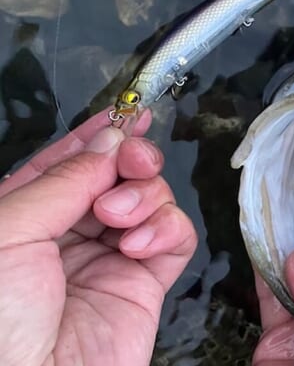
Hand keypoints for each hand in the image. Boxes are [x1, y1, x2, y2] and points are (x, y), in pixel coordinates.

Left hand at [0, 109, 196, 365]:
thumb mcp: (8, 230)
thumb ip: (64, 178)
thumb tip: (109, 141)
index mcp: (25, 216)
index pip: (68, 162)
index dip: (98, 133)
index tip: (130, 110)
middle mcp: (68, 234)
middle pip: (115, 175)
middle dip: (131, 158)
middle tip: (133, 159)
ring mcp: (110, 258)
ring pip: (150, 198)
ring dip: (144, 195)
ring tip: (118, 216)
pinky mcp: (146, 284)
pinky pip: (175, 237)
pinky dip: (167, 227)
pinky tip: (139, 243)